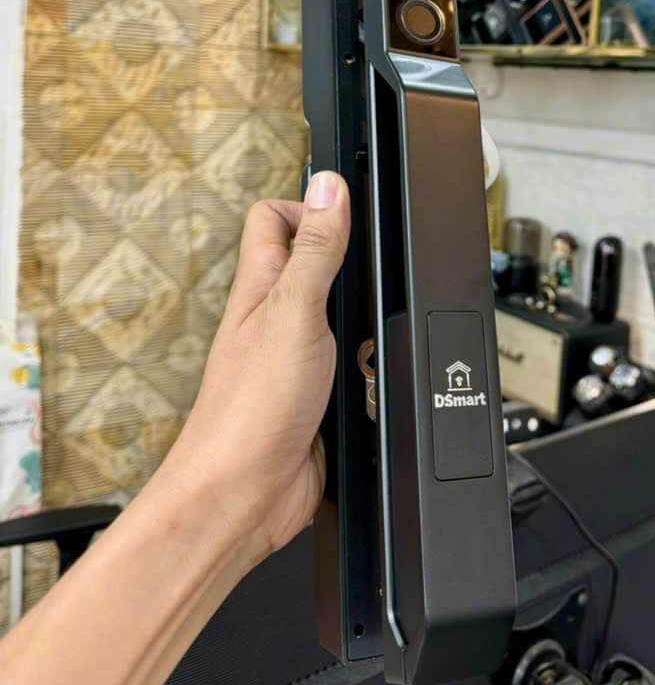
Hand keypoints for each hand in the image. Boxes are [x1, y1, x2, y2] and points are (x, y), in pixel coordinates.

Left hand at [164, 171, 350, 568]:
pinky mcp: (316, 398)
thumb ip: (315, 251)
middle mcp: (275, 318)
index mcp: (262, 286)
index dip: (309, 206)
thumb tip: (328, 187)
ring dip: (365, 318)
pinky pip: (351, 367)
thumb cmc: (249, 409)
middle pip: (314, 264)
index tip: (349, 211)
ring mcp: (295, 359)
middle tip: (374, 261)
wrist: (243, 496)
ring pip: (339, 317)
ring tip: (380, 317)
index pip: (275, 220)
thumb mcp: (294, 312)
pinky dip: (369, 366)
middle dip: (350, 259)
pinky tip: (377, 370)